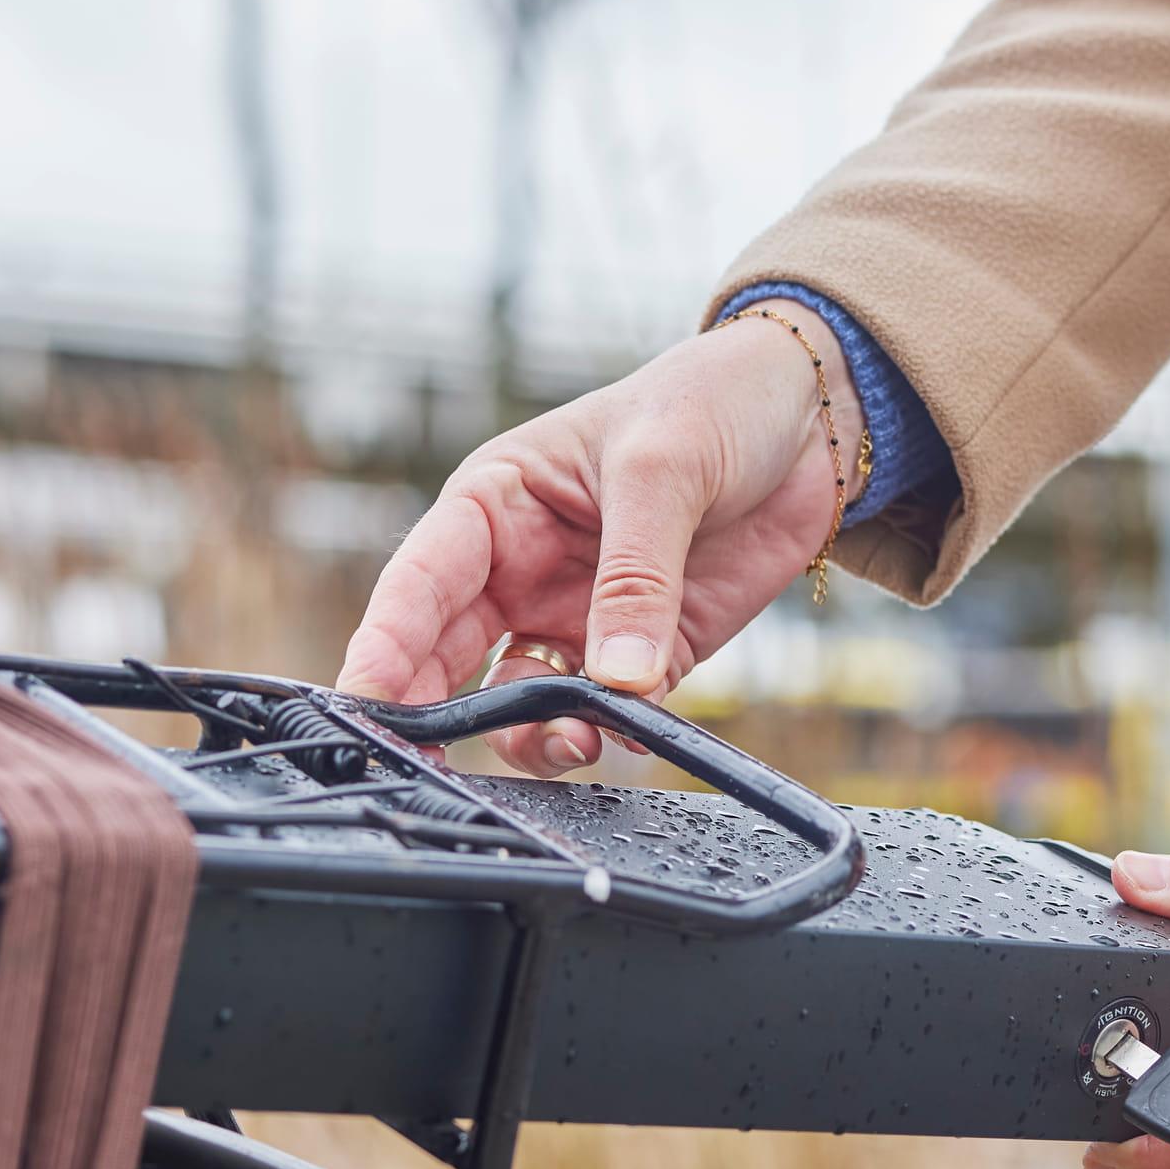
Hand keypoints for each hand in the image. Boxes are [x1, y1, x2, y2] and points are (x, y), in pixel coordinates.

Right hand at [338, 301, 862, 773]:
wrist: (807, 420)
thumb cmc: (710, 404)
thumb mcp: (662, 467)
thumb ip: (635, 575)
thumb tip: (615, 676)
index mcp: (496, 504)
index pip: (418, 583)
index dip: (383, 647)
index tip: (362, 704)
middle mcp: (521, 569)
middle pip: (447, 656)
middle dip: (431, 713)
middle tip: (425, 764)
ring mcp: (578, 617)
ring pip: (520, 699)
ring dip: (529, 735)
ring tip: (570, 746)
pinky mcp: (644, 652)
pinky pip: (606, 712)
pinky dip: (608, 734)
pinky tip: (624, 735)